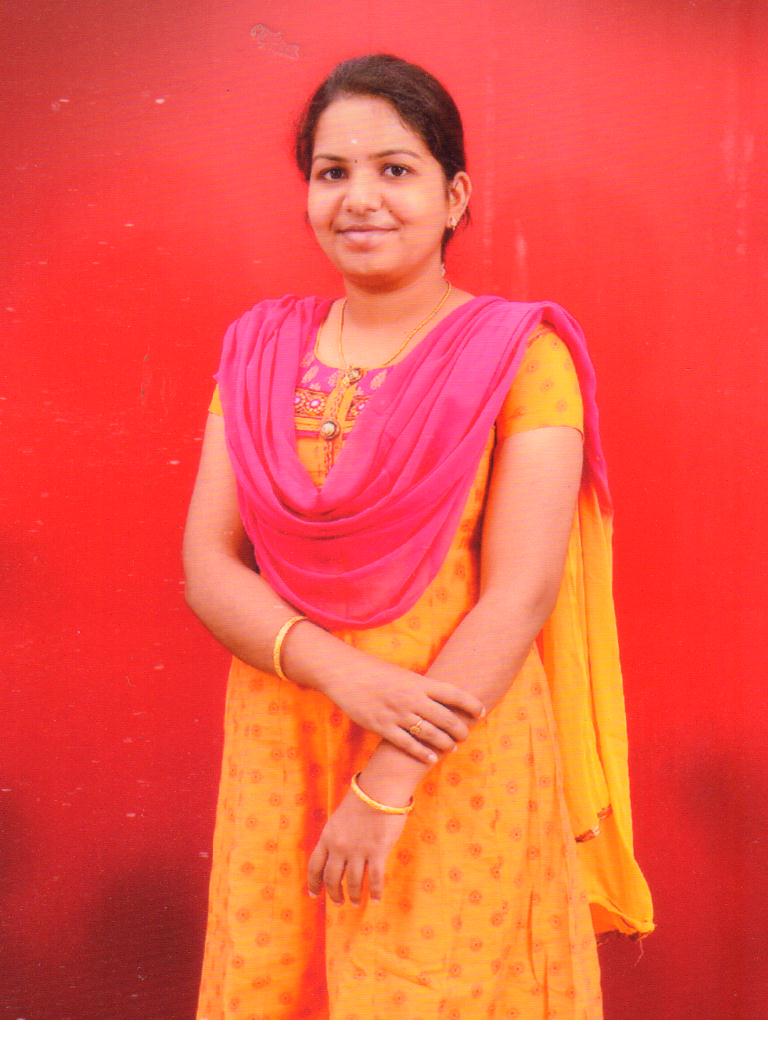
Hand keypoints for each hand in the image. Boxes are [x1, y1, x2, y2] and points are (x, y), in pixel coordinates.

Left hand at [306, 779, 409, 904]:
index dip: (313, 883)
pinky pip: (374, 879)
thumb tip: (337, 855)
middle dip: (333, 893)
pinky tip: (375, 899)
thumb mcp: (338, 819)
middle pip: (331, 878)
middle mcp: (339, 847)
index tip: (314, 894)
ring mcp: (358, 851)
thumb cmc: (361, 800)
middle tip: (338, 902)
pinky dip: (374, 892)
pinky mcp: (377, 853)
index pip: (314, 866)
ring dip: (353, 895)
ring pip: (352, 882)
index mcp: (327, 837)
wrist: (379, 790)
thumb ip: (335, 837)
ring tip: (355, 902)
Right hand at [321, 653, 485, 765]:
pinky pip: (407, 745)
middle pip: (445, 718)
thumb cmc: (375, 672)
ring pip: (430, 734)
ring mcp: (397, 714)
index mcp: (418, 682)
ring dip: (445, 743)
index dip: (471, 704)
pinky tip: (431, 759)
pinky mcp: (382, 727)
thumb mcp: (403, 675)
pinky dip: (422, 753)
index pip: (453, 694)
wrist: (345, 674)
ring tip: (452, 747)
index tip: (481, 712)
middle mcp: (411, 698)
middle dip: (460, 730)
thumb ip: (421, 688)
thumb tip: (442, 700)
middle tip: (465, 735)